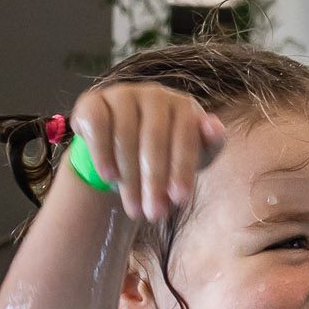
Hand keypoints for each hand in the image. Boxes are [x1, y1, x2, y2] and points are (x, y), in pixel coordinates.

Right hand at [67, 83, 225, 221]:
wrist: (128, 147)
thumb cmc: (171, 151)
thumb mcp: (197, 152)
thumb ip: (212, 142)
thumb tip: (215, 127)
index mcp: (183, 105)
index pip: (185, 137)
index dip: (182, 169)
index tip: (179, 200)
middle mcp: (154, 94)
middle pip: (154, 140)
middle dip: (154, 181)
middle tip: (154, 214)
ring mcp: (122, 94)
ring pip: (125, 136)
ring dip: (129, 177)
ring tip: (134, 208)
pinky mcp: (93, 100)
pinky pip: (97, 125)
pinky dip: (102, 152)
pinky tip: (109, 177)